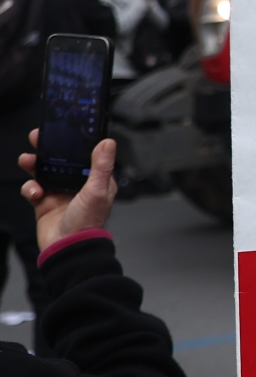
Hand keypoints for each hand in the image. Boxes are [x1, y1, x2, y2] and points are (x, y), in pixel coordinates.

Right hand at [18, 129, 118, 251]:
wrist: (68, 247)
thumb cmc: (89, 221)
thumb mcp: (98, 190)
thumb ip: (101, 166)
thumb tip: (108, 142)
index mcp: (95, 179)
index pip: (84, 154)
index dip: (73, 141)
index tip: (63, 129)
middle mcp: (78, 184)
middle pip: (61, 160)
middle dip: (48, 149)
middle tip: (37, 137)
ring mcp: (60, 192)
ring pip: (43, 171)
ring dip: (34, 165)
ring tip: (27, 160)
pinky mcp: (44, 202)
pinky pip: (33, 188)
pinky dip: (31, 188)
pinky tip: (35, 192)